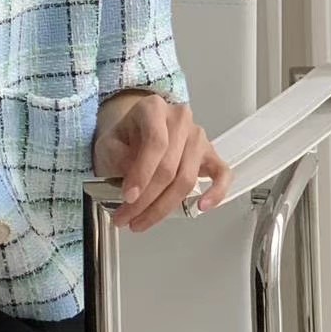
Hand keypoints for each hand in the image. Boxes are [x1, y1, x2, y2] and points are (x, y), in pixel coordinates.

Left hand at [92, 92, 230, 231]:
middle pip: (170, 168)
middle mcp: (181, 119)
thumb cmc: (123, 137)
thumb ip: (117, 158)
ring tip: (140, 222)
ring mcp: (199, 137)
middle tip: (126, 219)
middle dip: (146, 200)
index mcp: (154, 109)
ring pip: (187, 179)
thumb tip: (133, 183)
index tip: (128, 198)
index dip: (142, 174)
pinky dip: (216, 192)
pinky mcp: (210, 154)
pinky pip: (222, 174)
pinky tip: (202, 207)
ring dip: (164, 207)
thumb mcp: (108, 142)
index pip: (155, 143)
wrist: (137, 130)